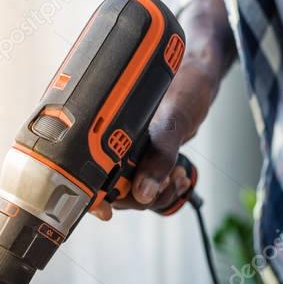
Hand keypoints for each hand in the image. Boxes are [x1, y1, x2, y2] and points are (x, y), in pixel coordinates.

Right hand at [90, 0, 234, 220]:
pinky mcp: (144, 157)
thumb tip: (143, 193)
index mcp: (101, 127)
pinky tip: (180, 175)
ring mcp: (127, 151)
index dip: (91, 196)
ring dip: (157, 194)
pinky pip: (149, 185)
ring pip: (132, 192)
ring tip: (177, 177)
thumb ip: (160, 157)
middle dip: (138, 196)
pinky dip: (165, 187)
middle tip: (164, 182)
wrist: (200, 73)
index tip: (106, 210)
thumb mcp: (173, 121)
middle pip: (110, 190)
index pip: (83, 174)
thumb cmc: (184, 84)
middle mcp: (109, 141)